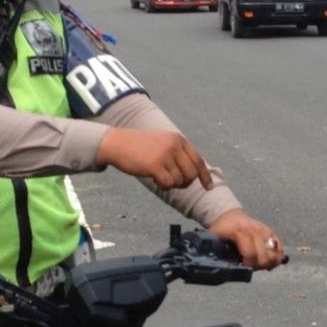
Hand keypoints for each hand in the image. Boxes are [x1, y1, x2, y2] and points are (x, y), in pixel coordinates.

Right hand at [95, 129, 212, 190]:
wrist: (118, 143)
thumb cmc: (140, 147)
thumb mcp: (163, 144)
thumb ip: (178, 155)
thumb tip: (193, 174)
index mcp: (179, 140)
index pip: (198, 160)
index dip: (205, 175)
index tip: (209, 187)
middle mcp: (174, 145)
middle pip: (191, 173)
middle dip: (184, 182)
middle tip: (172, 182)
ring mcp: (165, 155)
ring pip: (180, 180)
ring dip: (171, 184)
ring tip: (159, 177)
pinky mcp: (154, 165)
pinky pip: (168, 183)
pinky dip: (164, 186)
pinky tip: (155, 180)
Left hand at [206, 209, 283, 269]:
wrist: (230, 216)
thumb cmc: (221, 230)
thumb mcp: (214, 239)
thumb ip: (218, 253)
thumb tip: (227, 270)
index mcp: (240, 231)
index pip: (250, 253)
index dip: (248, 265)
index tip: (243, 268)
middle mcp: (255, 230)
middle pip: (264, 256)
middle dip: (258, 266)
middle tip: (250, 268)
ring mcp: (265, 230)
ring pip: (275, 253)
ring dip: (269, 263)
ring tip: (259, 266)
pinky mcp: (271, 232)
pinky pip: (280, 248)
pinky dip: (277, 258)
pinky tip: (269, 263)